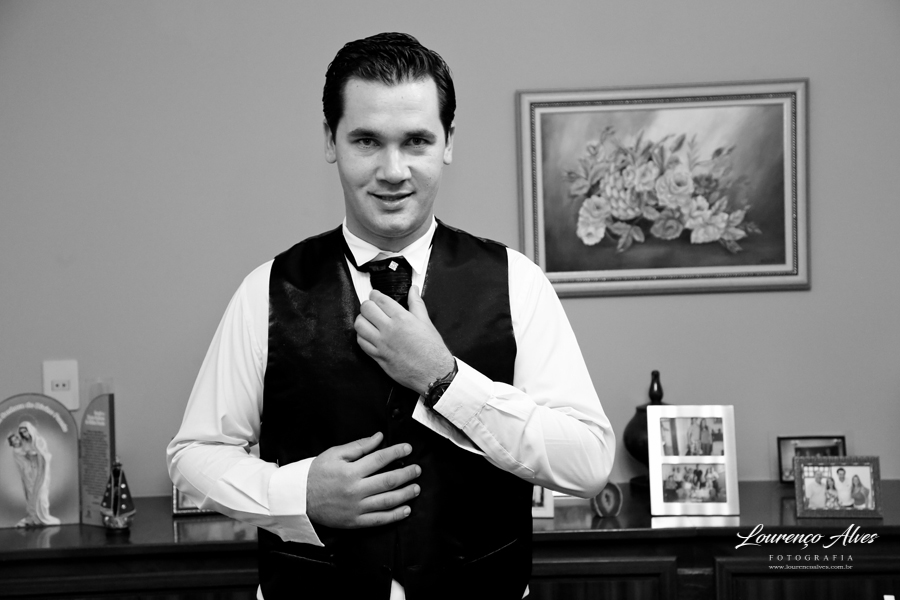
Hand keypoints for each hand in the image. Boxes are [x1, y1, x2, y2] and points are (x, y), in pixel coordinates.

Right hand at [306, 432, 420, 527]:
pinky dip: (395, 516)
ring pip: (387, 501)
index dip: (396, 452)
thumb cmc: (316, 473)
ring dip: (405, 494)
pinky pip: (379, 520)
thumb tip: (379, 438)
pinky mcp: (355, 522)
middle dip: (406, 474)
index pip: (380, 459)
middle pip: (388, 481)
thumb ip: (359, 446)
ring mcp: (356, 508)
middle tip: (417, 469)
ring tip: (416, 488)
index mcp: (350, 471)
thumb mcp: (335, 454)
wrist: (299, 498)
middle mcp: (355, 490)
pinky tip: (406, 510)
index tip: (407, 448)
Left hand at [355, 285, 453, 394]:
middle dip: (367, 305)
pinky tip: (368, 334)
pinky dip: (361, 336)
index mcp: (402, 318)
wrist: (433, 372)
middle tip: (372, 307)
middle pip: (366, 309)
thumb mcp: (426, 322)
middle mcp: (389, 330)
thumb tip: (413, 289)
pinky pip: (361, 343)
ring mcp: (381, 344)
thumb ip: (416, 303)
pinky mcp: (378, 357)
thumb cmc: (432, 348)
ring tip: (368, 320)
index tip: (375, 296)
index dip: (375, 295)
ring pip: (359, 325)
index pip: (379, 299)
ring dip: (362, 319)